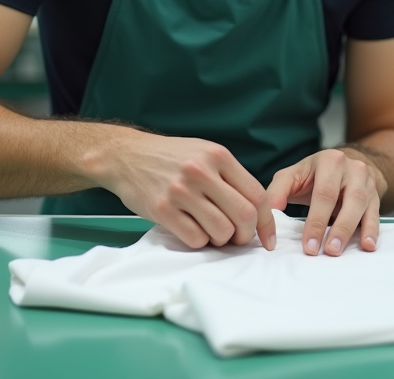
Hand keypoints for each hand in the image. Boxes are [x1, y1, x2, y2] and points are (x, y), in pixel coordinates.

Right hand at [102, 129, 275, 250]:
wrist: (126, 156)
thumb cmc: (170, 157)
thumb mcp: (204, 152)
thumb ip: (230, 176)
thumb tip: (257, 211)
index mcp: (218, 156)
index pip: (256, 195)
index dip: (266, 222)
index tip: (267, 238)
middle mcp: (201, 171)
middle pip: (243, 215)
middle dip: (245, 234)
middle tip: (238, 238)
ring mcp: (181, 191)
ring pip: (221, 231)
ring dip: (222, 240)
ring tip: (213, 233)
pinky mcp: (162, 209)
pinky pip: (195, 238)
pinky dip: (200, 241)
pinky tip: (193, 230)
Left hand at [264, 149, 382, 255]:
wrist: (347, 164)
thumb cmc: (315, 175)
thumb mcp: (294, 175)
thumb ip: (277, 191)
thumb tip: (269, 213)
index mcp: (329, 161)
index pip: (323, 193)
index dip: (316, 221)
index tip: (308, 245)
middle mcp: (352, 168)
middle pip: (348, 199)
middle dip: (337, 228)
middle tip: (326, 251)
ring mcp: (366, 181)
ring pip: (362, 206)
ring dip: (351, 231)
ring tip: (339, 251)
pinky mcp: (376, 195)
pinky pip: (375, 214)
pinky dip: (372, 231)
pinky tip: (367, 245)